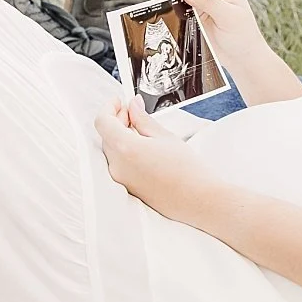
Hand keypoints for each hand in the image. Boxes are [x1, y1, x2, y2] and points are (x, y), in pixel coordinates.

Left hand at [96, 96, 209, 220]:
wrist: (198, 200)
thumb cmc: (187, 169)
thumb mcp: (165, 137)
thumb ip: (143, 119)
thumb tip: (133, 105)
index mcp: (126, 148)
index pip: (103, 122)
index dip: (109, 108)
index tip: (120, 101)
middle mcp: (117, 165)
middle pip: (106, 135)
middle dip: (117, 120)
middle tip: (134, 112)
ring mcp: (120, 179)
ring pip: (111, 149)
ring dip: (120, 135)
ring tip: (141, 130)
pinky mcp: (127, 188)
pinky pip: (118, 163)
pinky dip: (124, 151)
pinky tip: (142, 147)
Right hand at [175, 0, 266, 72]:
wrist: (242, 57)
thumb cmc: (243, 37)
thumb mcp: (227, 18)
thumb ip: (207, 1)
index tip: (194, 13)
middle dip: (185, 3)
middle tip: (197, 20)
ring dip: (181, 10)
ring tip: (196, 23)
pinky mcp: (196, 8)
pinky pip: (178, 7)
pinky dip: (180, 15)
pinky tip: (191, 24)